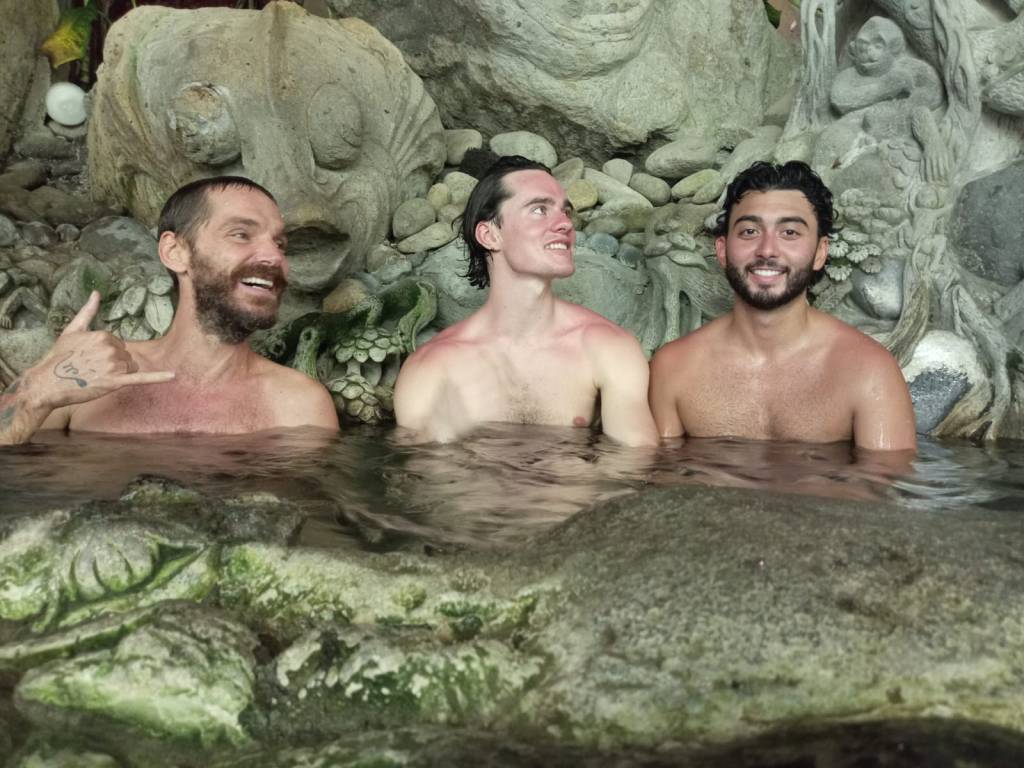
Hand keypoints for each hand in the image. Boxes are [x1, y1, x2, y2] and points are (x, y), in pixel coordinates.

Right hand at [32, 291, 174, 409]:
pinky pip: (141, 378)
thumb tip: (96, 293)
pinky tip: (172, 376)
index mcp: (104, 336)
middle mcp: (111, 349)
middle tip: (92, 369)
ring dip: (119, 373)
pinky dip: (157, 377)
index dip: (106, 353)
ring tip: (98, 376)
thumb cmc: (59, 356)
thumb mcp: (72, 330)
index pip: (118, 344)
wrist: (47, 382)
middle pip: (126, 356)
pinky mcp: (115, 382)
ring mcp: (114, 366)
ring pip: (131, 368)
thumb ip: (87, 311)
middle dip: (113, 363)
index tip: (90, 358)